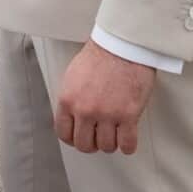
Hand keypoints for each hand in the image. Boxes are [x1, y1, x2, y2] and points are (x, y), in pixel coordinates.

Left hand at [55, 39, 156, 154]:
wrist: (122, 45)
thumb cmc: (100, 56)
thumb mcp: (73, 76)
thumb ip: (71, 99)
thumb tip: (72, 116)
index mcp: (68, 100)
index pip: (64, 134)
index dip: (73, 139)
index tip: (79, 138)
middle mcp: (85, 110)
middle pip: (84, 144)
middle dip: (92, 144)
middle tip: (98, 137)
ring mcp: (107, 114)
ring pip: (106, 146)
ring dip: (111, 143)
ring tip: (115, 133)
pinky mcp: (128, 115)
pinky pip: (127, 144)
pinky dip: (128, 146)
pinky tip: (128, 138)